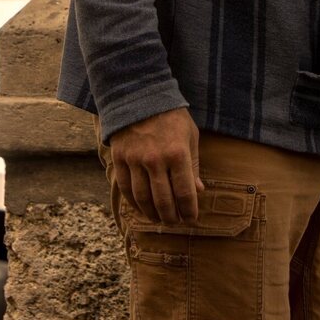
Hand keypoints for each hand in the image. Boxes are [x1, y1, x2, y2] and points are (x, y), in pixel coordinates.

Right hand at [106, 107, 204, 224]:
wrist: (139, 97)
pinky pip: (126, 188)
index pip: (184, 192)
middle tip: (175, 223)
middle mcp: (155, 160)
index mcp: (177, 154)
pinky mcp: (119, 159)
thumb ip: (193, 165)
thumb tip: (199, 191)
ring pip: (143, 198)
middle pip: (163, 200)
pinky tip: (142, 208)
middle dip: (171, 216)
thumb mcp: (190, 136)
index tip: (191, 220)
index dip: (188, 210)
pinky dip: (134, 203)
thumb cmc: (171, 117)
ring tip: (160, 219)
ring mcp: (135, 160)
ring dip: (152, 213)